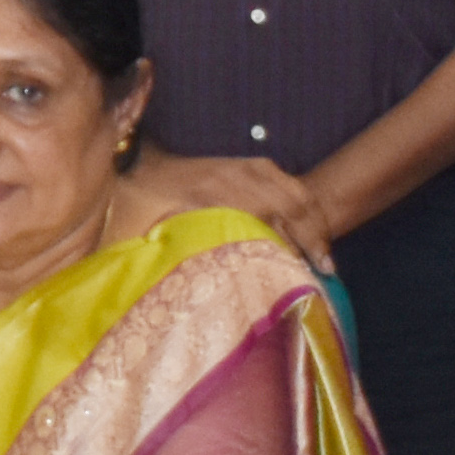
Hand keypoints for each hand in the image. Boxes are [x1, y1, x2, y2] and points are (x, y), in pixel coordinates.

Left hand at [120, 145, 335, 268]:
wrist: (128, 162)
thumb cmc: (129, 205)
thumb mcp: (135, 232)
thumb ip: (157, 256)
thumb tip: (175, 293)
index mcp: (202, 194)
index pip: (255, 221)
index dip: (279, 249)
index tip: (295, 277)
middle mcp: (227, 177)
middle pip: (284, 206)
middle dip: (309, 240)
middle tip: (324, 273)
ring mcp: (239, 166)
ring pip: (292, 192)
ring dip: (313, 223)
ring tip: (325, 257)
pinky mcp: (244, 162)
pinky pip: (287, 180)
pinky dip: (305, 204)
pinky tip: (314, 227)